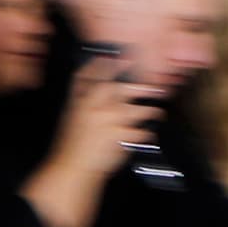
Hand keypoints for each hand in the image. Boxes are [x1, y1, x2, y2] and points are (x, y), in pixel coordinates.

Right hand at [50, 55, 159, 174]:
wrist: (71, 169)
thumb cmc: (71, 145)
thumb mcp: (72, 116)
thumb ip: (85, 99)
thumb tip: (103, 85)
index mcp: (79, 102)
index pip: (91, 75)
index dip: (104, 63)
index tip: (118, 56)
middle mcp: (94, 109)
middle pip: (117, 88)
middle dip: (136, 84)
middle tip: (152, 85)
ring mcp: (107, 123)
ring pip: (134, 110)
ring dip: (149, 110)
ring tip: (156, 110)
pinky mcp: (118, 139)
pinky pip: (139, 133)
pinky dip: (146, 133)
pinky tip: (149, 132)